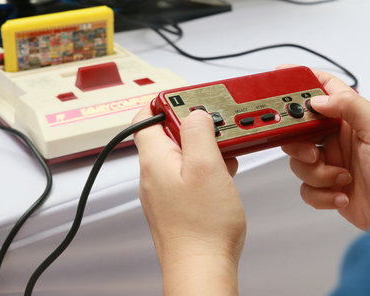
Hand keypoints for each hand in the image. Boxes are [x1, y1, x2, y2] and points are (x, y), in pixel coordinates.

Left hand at [132, 107, 245, 294]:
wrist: (202, 269)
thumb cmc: (203, 227)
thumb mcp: (206, 167)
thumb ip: (198, 132)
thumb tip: (195, 113)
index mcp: (155, 160)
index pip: (145, 116)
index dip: (166, 102)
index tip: (190, 101)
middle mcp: (153, 174)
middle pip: (166, 134)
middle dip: (194, 127)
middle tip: (217, 130)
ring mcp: (163, 191)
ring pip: (180, 155)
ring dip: (203, 149)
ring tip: (224, 155)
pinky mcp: (175, 204)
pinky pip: (186, 175)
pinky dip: (204, 169)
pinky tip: (222, 177)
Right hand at [279, 66, 369, 229]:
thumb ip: (350, 106)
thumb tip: (318, 99)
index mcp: (350, 117)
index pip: (322, 89)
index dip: (300, 81)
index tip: (281, 82)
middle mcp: (337, 137)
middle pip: (299, 129)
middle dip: (298, 143)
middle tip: (312, 153)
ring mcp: (331, 162)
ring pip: (299, 162)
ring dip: (317, 174)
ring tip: (341, 178)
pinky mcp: (328, 186)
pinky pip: (306, 188)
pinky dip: (321, 194)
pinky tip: (343, 194)